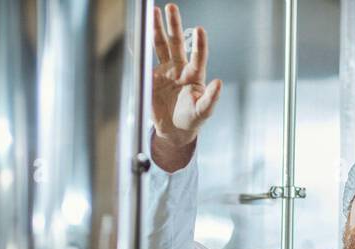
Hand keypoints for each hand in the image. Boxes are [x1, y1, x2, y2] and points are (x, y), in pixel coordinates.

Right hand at [151, 4, 221, 164]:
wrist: (174, 129)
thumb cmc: (192, 119)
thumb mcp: (203, 112)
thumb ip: (211, 99)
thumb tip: (219, 83)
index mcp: (194, 75)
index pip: (198, 56)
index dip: (199, 43)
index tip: (199, 29)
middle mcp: (180, 68)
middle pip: (176, 43)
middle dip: (173, 25)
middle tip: (171, 7)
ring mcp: (165, 70)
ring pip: (160, 46)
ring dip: (156, 29)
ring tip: (153, 12)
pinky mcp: (152, 77)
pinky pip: (144, 60)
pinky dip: (139, 48)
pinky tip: (135, 35)